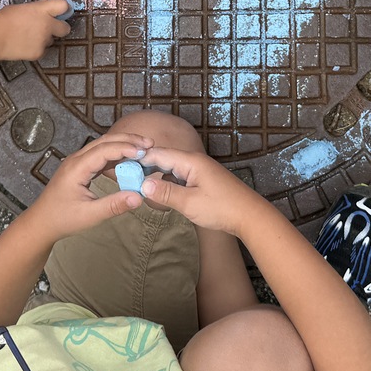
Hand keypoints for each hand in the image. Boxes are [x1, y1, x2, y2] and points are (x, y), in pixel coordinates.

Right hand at [0, 0, 71, 60]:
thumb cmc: (4, 19)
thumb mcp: (21, 8)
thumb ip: (36, 7)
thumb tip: (46, 2)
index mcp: (42, 10)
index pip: (64, 6)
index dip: (63, 8)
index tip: (60, 11)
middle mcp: (47, 25)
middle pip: (65, 28)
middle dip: (60, 28)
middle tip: (49, 28)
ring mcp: (44, 40)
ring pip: (51, 40)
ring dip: (44, 38)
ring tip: (27, 37)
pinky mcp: (39, 53)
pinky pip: (42, 50)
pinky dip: (35, 48)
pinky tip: (23, 45)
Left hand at [22, 132, 152, 241]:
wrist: (41, 222)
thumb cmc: (62, 219)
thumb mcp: (89, 215)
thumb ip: (114, 205)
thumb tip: (139, 197)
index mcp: (76, 168)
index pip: (103, 150)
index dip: (125, 148)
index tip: (144, 151)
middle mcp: (76, 160)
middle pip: (104, 141)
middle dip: (128, 140)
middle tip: (150, 144)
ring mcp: (77, 162)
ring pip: (102, 146)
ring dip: (123, 144)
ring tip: (144, 149)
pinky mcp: (80, 167)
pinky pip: (99, 155)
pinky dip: (116, 154)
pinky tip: (129, 160)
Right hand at [137, 147, 267, 236]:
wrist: (251, 216)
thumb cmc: (222, 209)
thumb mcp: (190, 203)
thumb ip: (165, 193)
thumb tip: (142, 185)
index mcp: (190, 162)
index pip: (158, 153)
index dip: (138, 158)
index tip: (120, 166)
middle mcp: (194, 161)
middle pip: (163, 158)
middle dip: (144, 166)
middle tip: (124, 176)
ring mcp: (200, 170)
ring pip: (171, 168)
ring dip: (155, 175)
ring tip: (136, 183)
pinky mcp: (203, 180)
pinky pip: (179, 176)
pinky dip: (167, 182)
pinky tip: (159, 191)